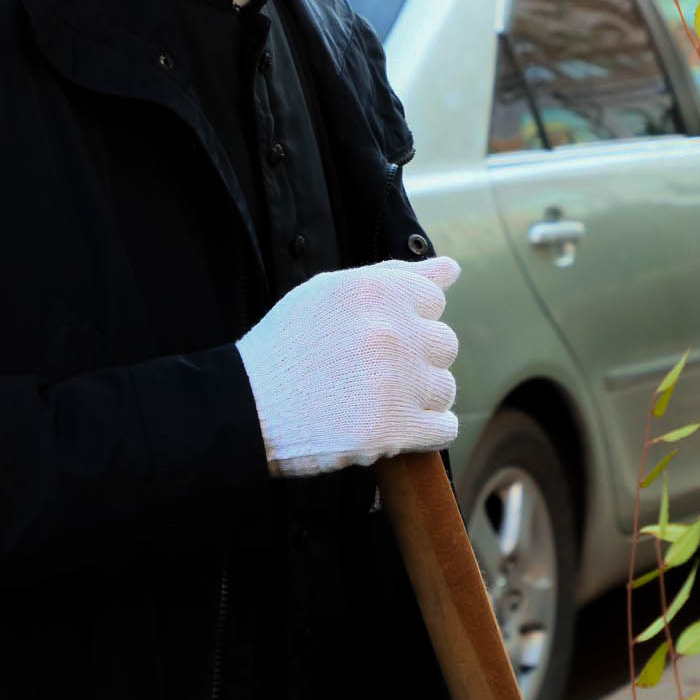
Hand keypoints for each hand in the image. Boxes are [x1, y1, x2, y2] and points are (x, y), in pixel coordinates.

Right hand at [233, 257, 461, 477]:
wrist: (247, 407)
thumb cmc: (287, 347)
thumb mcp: (329, 292)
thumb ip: (394, 275)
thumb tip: (451, 268)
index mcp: (375, 290)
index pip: (433, 301)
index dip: (407, 321)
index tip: (376, 338)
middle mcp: (390, 330)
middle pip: (445, 344)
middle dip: (417, 359)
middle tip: (372, 373)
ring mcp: (395, 381)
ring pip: (444, 387)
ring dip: (418, 397)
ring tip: (375, 401)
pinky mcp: (394, 428)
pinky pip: (444, 427)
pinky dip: (424, 431)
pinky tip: (393, 427)